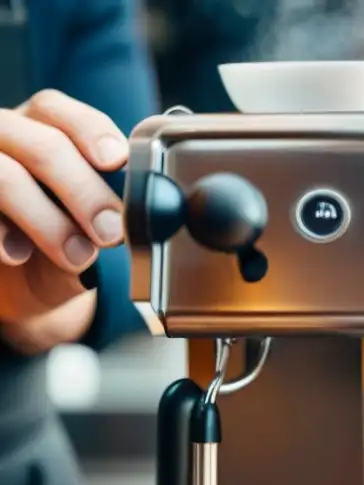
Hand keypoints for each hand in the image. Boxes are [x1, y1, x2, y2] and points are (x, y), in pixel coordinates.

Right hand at [0, 90, 127, 348]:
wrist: (23, 281)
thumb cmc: (63, 241)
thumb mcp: (92, 222)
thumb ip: (110, 205)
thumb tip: (136, 208)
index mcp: (38, 129)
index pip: (56, 111)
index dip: (89, 131)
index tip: (115, 160)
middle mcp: (3, 139)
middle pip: (41, 146)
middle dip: (83, 191)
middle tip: (110, 232)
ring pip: (6, 176)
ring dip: (48, 221)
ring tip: (78, 256)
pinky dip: (1, 237)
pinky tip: (19, 256)